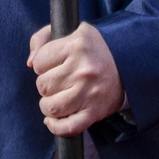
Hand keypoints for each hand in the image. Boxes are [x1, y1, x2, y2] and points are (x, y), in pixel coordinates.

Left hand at [27, 22, 124, 136]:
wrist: (128, 65)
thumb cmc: (93, 48)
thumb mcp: (71, 31)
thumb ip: (42, 39)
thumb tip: (30, 63)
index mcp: (77, 45)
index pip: (39, 62)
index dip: (42, 63)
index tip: (53, 63)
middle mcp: (83, 69)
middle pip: (42, 85)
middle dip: (45, 84)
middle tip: (58, 80)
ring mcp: (89, 93)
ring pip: (51, 107)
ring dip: (48, 105)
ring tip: (56, 97)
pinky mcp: (94, 112)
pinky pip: (68, 127)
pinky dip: (56, 127)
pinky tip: (53, 120)